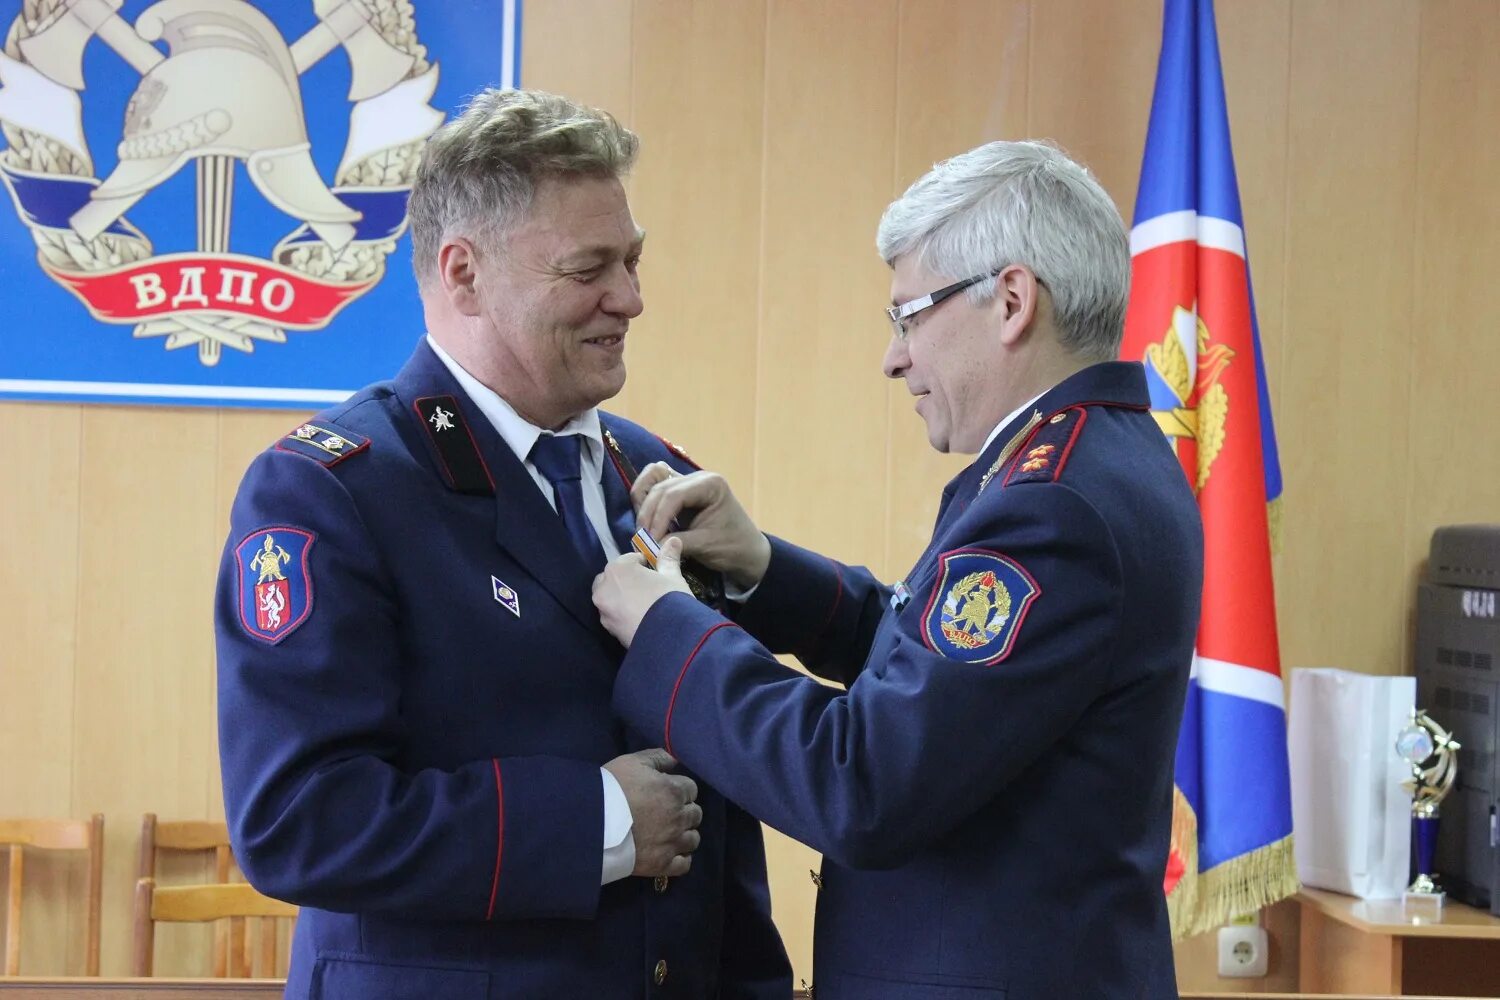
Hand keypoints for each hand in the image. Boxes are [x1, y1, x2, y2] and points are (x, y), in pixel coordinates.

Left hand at [593, 540, 691, 646]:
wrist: (667, 639)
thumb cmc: (670, 600)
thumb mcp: (673, 577)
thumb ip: (668, 558)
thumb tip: (673, 540)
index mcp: (618, 569)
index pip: (629, 559)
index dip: (643, 565)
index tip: (655, 572)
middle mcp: (604, 587)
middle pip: (612, 577)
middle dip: (625, 579)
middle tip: (645, 588)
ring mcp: (603, 610)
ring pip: (609, 597)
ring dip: (620, 597)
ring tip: (641, 605)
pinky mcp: (607, 629)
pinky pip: (612, 615)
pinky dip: (621, 614)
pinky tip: (638, 619)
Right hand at [604, 748, 701, 877]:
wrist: (592, 823)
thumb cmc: (612, 788)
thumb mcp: (633, 762)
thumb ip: (658, 757)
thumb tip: (676, 759)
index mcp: (675, 792)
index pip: (692, 789)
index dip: (680, 789)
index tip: (667, 792)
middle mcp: (679, 818)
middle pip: (696, 814)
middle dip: (684, 810)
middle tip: (667, 811)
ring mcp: (672, 843)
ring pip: (693, 839)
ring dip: (685, 833)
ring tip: (670, 832)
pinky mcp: (662, 865)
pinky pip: (685, 864)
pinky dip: (681, 858)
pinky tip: (671, 852)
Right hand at [631, 463, 771, 589]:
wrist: (747, 552)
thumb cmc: (733, 546)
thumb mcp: (706, 545)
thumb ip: (677, 542)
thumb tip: (648, 545)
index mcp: (710, 485)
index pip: (674, 495)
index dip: (658, 517)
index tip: (649, 540)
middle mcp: (697, 478)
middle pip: (660, 487)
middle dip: (648, 514)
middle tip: (641, 540)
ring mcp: (687, 483)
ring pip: (653, 482)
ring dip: (644, 506)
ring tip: (642, 531)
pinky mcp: (680, 493)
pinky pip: (655, 487)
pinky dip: (646, 502)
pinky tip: (646, 522)